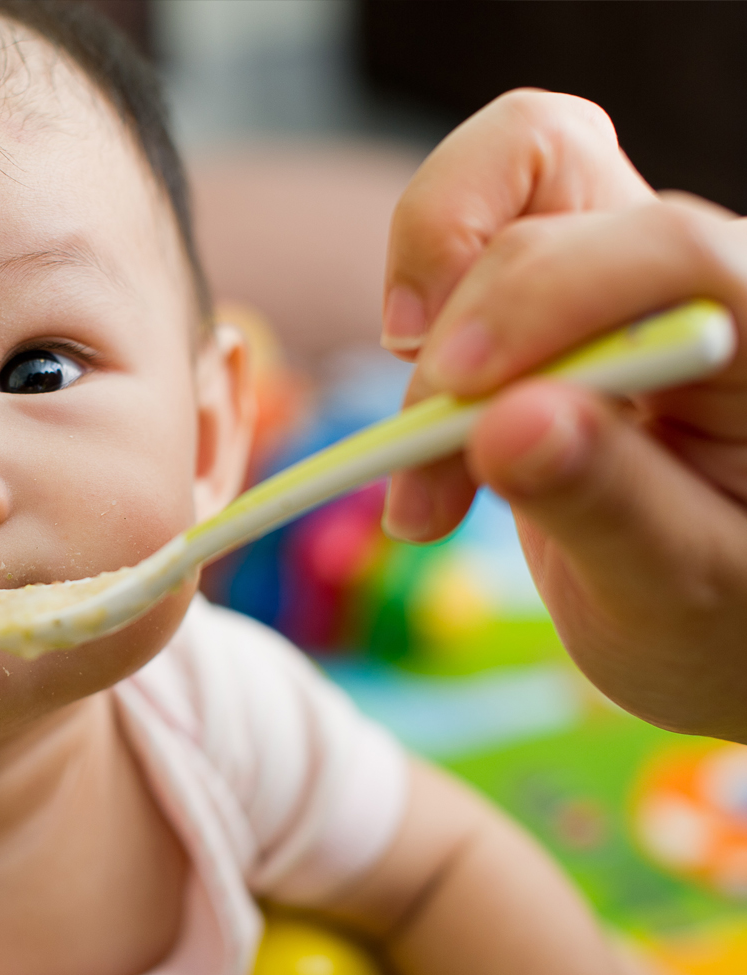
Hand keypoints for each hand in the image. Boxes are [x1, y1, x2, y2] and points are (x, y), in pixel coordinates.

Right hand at [379, 89, 746, 739]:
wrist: (710, 622)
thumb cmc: (728, 621)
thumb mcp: (680, 593)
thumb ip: (608, 503)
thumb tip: (508, 424)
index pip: (673, 249)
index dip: (551, 297)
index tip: (457, 391)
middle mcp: (703, 279)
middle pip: (554, 230)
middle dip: (461, 358)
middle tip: (422, 489)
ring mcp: (623, 270)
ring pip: (499, 194)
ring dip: (427, 331)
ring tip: (421, 477)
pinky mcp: (554, 287)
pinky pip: (464, 232)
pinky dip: (416, 320)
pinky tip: (422, 430)